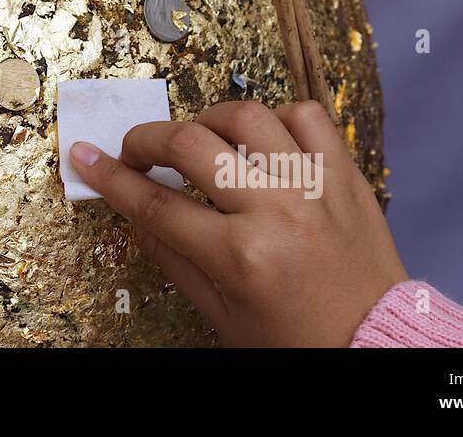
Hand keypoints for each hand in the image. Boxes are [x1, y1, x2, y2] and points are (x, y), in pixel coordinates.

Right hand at [69, 100, 406, 346]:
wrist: (375, 346)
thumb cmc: (296, 339)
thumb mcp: (221, 312)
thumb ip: (174, 255)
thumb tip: (135, 206)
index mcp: (241, 257)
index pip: (157, 204)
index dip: (112, 177)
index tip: (87, 156)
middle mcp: (277, 212)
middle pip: (191, 144)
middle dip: (148, 140)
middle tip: (138, 152)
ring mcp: (315, 186)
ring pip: (246, 115)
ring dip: (208, 121)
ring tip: (200, 141)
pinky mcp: (344, 174)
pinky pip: (305, 116)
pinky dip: (275, 119)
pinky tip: (261, 143)